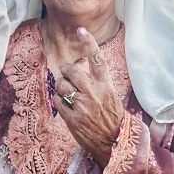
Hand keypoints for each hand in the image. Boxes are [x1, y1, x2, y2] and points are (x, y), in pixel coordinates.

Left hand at [54, 27, 124, 166]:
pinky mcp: (73, 118)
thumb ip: (96, 81)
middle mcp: (94, 92)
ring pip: (62, 85)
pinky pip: (58, 102)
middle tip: (67, 75)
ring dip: (61, 87)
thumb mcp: (110, 95)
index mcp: (105, 85)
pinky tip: (67, 107)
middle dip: (66, 71)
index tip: (81, 30)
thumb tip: (78, 69)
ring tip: (68, 94)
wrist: (115, 143)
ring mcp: (83, 105)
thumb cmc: (112, 117)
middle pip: (72, 70)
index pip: (97, 59)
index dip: (89, 42)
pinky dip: (60, 102)